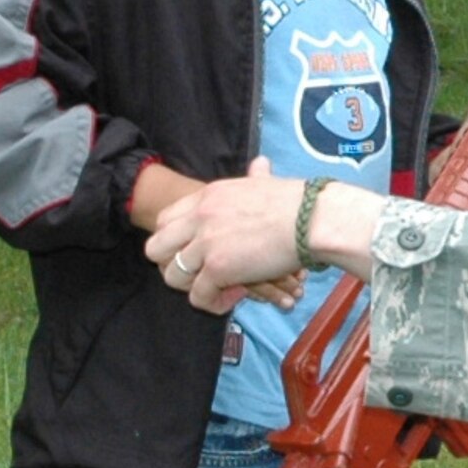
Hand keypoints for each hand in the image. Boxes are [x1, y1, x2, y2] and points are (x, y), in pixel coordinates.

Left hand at [148, 157, 304, 312]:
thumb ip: (255, 177)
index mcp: (207, 196)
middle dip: (172, 265)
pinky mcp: (218, 268)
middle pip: (156, 247)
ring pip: (172, 275)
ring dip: (192, 287)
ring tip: (218, 290)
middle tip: (199, 274)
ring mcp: (206, 243)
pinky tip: (233, 297)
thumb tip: (261, 165)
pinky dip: (212, 303)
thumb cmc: (298, 203)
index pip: (165, 220)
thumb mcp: (264, 183)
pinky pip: (198, 295)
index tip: (197, 252)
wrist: (311, 220)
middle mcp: (199, 217)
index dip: (175, 241)